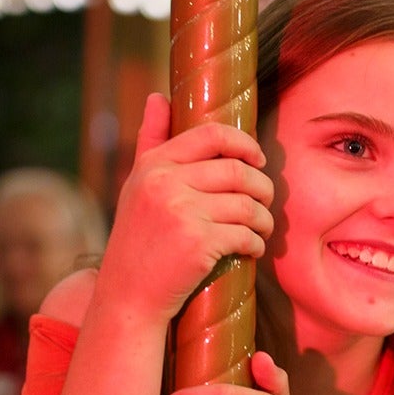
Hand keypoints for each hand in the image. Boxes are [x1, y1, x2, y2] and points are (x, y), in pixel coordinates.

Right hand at [96, 94, 274, 322]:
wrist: (128, 297)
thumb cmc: (137, 241)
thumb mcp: (137, 187)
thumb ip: (150, 141)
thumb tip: (157, 97)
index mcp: (153, 165)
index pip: (211, 135)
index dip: (244, 143)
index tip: (257, 158)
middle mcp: (165, 183)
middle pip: (237, 171)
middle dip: (262, 187)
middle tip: (265, 202)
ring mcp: (181, 213)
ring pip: (247, 204)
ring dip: (264, 218)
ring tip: (262, 228)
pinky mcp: (198, 243)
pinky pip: (245, 234)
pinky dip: (256, 243)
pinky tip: (253, 249)